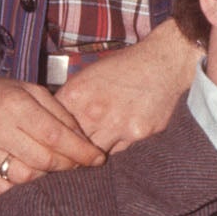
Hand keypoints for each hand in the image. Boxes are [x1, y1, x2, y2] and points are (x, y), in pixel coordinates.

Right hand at [0, 55, 103, 191]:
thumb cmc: (0, 94)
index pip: (55, 136)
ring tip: (55, 171)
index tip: (98, 159)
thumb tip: (84, 141)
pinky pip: (0, 188)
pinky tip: (32, 180)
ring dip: (46, 179)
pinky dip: (21, 188)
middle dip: (68, 166)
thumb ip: (60, 113)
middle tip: (80, 166)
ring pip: (23, 178)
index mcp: (14, 105)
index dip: (80, 151)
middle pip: (42, 160)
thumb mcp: (31, 91)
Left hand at [60, 24, 199, 153]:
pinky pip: (118, 150)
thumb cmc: (124, 66)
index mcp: (76, 95)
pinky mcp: (137, 133)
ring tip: (96, 142)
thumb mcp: (88, 75)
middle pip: (72, 144)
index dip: (54, 135)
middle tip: (73, 149)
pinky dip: (115, 144)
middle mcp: (94, 112)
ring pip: (94, 152)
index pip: (54, 127)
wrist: (162, 63)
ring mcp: (117, 124)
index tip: (57, 141)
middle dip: (72, 147)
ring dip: (93, 150)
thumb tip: (56, 120)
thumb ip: (72, 100)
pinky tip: (120, 130)